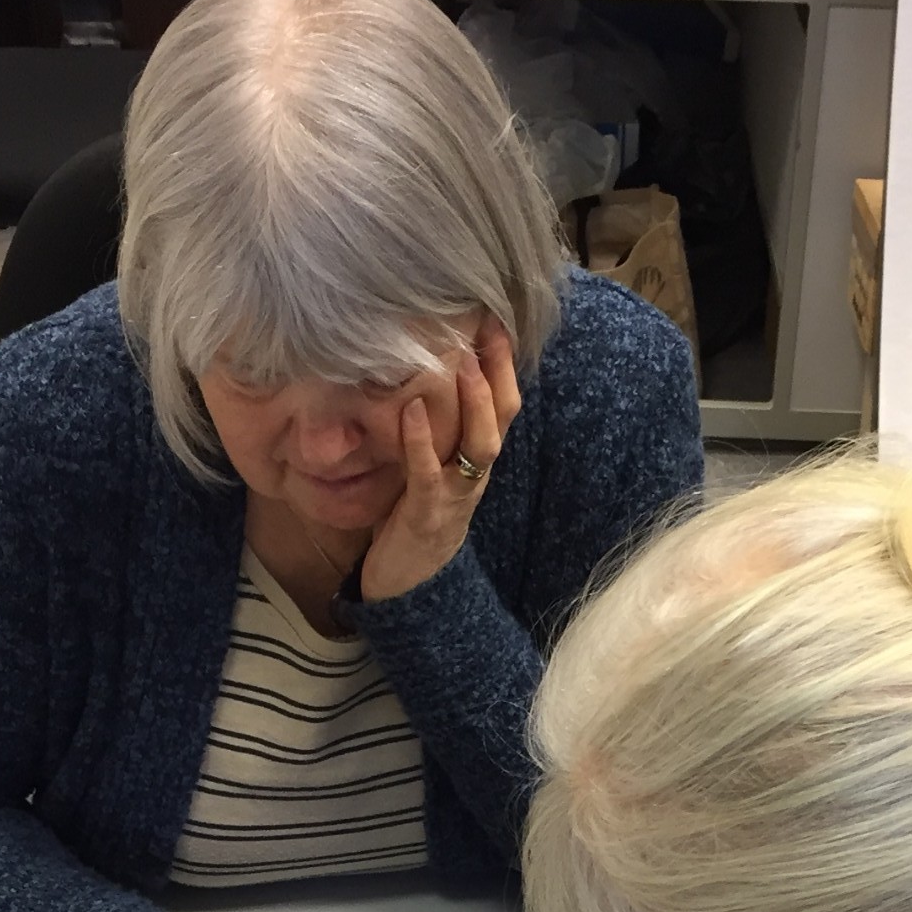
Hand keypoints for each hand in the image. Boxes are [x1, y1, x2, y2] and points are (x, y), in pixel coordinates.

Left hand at [360, 318, 522, 601]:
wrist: (407, 591)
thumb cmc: (412, 523)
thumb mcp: (428, 471)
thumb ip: (433, 434)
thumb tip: (417, 378)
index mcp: (476, 463)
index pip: (503, 407)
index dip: (504, 366)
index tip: (495, 320)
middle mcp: (474, 476)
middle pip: (502, 419)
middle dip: (499, 373)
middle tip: (488, 326)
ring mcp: (454, 496)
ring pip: (480, 446)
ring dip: (474, 403)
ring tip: (462, 362)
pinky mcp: (425, 515)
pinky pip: (427, 474)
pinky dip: (420, 441)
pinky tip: (411, 410)